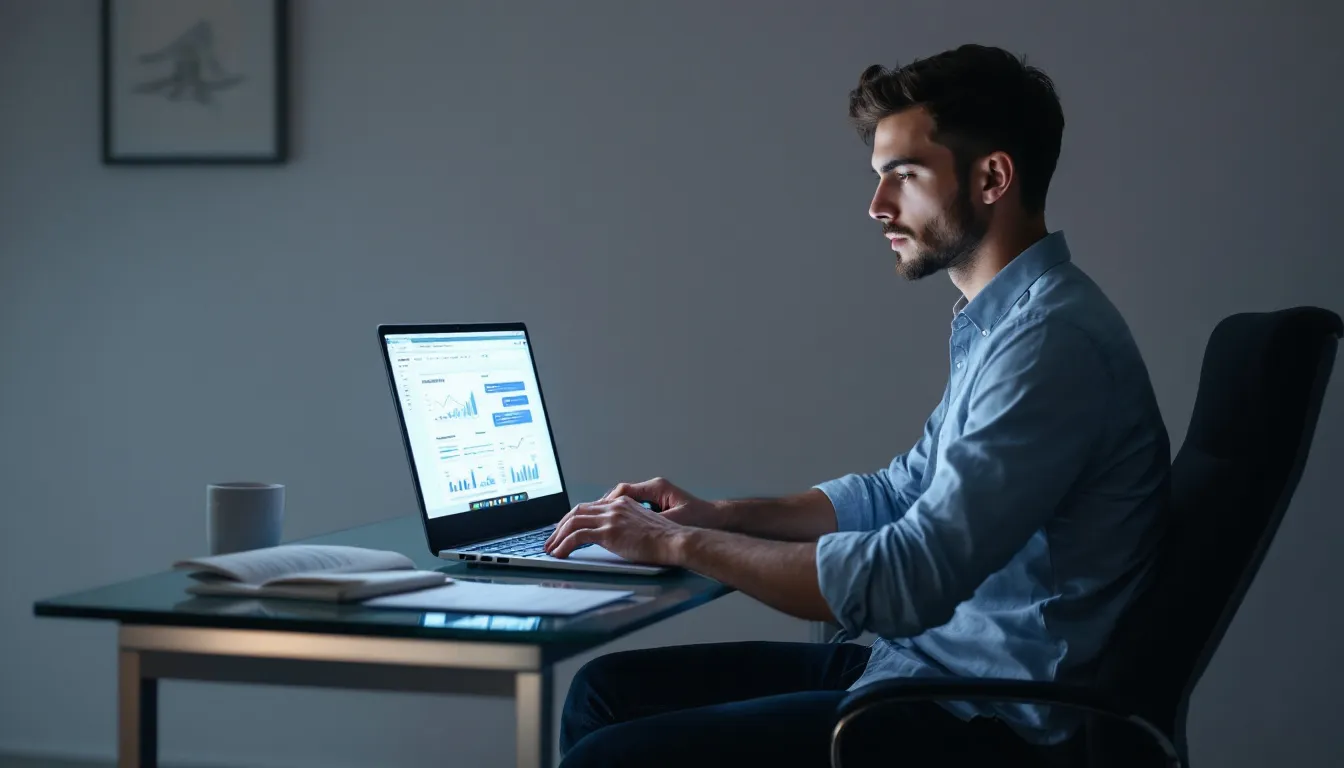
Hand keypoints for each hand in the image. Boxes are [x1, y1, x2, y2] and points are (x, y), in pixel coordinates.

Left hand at [543, 495, 687, 564]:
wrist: (674, 541)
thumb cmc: (664, 539)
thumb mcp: (642, 526)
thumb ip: (626, 526)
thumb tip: (612, 537)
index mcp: (622, 503)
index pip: (589, 507)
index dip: (573, 519)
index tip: (564, 530)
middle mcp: (614, 507)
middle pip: (577, 511)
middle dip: (560, 527)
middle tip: (551, 540)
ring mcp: (611, 518)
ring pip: (573, 522)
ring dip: (558, 536)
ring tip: (551, 549)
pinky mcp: (609, 532)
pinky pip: (578, 537)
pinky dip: (564, 545)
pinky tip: (560, 554)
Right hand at [599, 477, 724, 529]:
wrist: (716, 519)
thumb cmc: (700, 517)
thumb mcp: (675, 519)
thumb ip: (654, 520)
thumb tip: (633, 524)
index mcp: (656, 488)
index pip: (624, 491)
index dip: (608, 502)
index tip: (597, 513)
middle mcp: (654, 488)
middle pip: (620, 494)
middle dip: (603, 506)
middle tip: (588, 517)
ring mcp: (654, 495)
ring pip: (624, 500)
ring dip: (611, 510)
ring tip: (596, 522)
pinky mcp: (657, 504)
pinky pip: (632, 507)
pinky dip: (621, 515)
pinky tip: (614, 526)